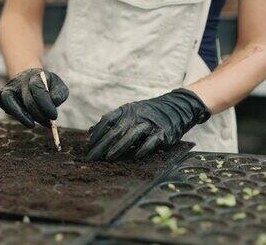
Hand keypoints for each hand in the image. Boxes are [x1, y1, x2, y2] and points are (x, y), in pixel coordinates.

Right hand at [0, 68, 68, 127]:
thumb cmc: (47, 85)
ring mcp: (9, 88)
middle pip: (25, 97)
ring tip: (31, 124)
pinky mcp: (0, 95)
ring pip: (7, 98)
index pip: (38, 89)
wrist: (32, 78)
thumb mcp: (58, 86)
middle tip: (47, 122)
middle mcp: (20, 82)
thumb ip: (59, 93)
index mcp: (36, 77)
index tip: (53, 116)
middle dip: (37, 112)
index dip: (46, 104)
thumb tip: (54, 102)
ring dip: (19, 113)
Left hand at [87, 88, 210, 160]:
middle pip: (116, 130)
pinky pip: (152, 141)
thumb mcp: (129, 113)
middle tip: (92, 157)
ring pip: (132, 135)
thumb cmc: (148, 114)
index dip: (97, 132)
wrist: (177, 107)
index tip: (88, 145)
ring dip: (119, 147)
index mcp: (127, 110)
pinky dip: (143, 148)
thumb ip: (111, 122)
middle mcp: (136, 116)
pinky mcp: (163, 132)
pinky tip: (135, 156)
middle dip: (103, 145)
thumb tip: (90, 131)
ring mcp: (150, 123)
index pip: (107, 120)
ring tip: (108, 158)